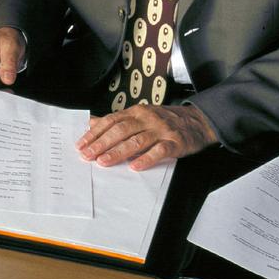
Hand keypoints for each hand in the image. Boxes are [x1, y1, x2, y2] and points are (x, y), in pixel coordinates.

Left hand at [77, 104, 217, 169]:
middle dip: (101, 143)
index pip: (111, 121)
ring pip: (137, 140)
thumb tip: (92, 122)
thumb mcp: (140, 115)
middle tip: (88, 155)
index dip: (95, 133)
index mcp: (136, 112)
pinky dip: (146, 158)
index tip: (81, 144)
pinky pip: (159, 151)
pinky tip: (134, 166)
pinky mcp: (176, 142)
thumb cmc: (164, 120)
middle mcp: (147, 119)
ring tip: (103, 161)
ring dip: (118, 152)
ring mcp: (162, 130)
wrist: (197, 121)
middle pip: (120, 130)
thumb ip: (117, 120)